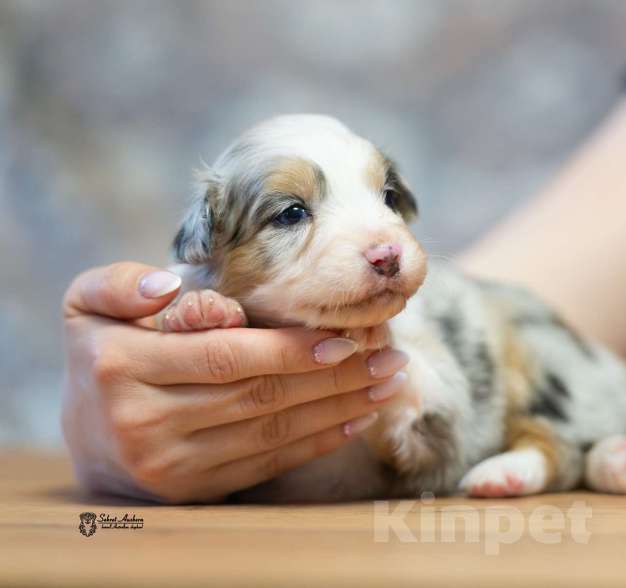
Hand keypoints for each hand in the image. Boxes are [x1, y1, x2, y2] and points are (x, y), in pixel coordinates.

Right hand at [61, 262, 409, 502]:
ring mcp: (170, 462)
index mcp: (123, 365)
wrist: (89, 431)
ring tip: (388, 384)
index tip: (346, 338)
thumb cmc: (104, 351)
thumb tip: (166, 285)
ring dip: (339, 408)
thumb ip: (119, 283)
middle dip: (335, 377)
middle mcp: (145, 420)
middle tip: (389, 358)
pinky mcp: (194, 489)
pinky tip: (357, 419)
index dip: (290, 349)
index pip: (225, 356)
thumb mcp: (89, 303)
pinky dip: (318, 441)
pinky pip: (268, 463)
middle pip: (260, 395)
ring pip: (273, 432)